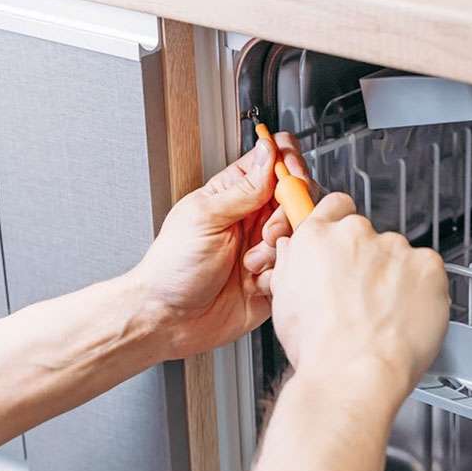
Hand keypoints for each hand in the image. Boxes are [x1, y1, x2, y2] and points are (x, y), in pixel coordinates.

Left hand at [127, 132, 308, 359]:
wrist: (171, 319)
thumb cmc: (173, 267)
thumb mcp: (205, 217)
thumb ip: (244, 188)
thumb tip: (269, 151)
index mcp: (234, 193)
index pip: (274, 160)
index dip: (289, 164)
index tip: (290, 180)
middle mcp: (254, 218)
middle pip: (297, 197)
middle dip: (287, 215)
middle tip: (265, 233)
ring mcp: (266, 248)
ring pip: (300, 235)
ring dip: (278, 249)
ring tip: (251, 264)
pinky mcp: (274, 278)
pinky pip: (296, 268)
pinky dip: (279, 276)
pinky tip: (255, 283)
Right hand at [268, 193, 450, 401]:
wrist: (354, 374)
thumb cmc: (320, 348)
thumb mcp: (284, 302)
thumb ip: (292, 264)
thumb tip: (295, 250)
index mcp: (317, 238)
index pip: (336, 206)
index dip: (341, 225)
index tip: (346, 244)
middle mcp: (356, 234)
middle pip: (369, 237)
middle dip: (369, 261)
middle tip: (363, 299)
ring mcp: (395, 248)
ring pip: (399, 256)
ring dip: (396, 277)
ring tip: (384, 316)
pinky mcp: (428, 265)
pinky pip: (428, 271)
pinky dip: (423, 289)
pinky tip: (406, 316)